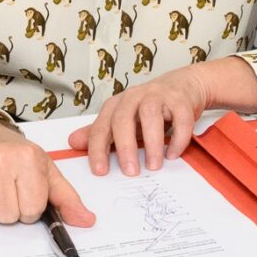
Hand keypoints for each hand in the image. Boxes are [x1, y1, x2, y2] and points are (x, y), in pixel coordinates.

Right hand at [0, 112, 91, 227]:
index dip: (30, 206)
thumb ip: (67, 198)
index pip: (32, 210)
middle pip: (8, 216)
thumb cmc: (15, 154)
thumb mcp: (45, 169)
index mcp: (27, 158)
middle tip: (8, 190)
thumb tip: (87, 221)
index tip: (26, 192)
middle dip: (11, 209)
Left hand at [68, 56, 256, 176]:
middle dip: (125, 147)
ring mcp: (157, 95)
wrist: (183, 85)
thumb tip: (73, 142)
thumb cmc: (150, 107)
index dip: (98, 149)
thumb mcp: (123, 120)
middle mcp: (134, 97)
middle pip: (123, 119)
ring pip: (150, 115)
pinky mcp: (180, 99)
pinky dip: (177, 137)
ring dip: (152, 143)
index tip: (100, 171)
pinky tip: (173, 153)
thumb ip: (101, 132)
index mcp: (117, 105)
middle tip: (130, 172)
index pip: (101, 127)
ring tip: (154, 165)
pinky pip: (179, 117)